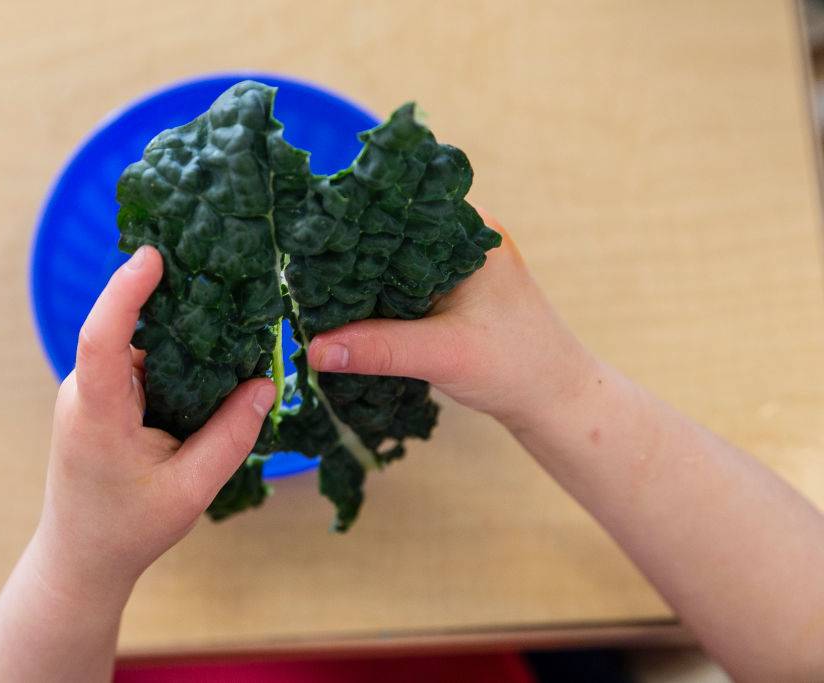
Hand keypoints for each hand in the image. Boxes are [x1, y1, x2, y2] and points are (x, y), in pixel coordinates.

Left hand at [31, 246, 274, 608]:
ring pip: (140, 347)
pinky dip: (176, 358)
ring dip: (182, 337)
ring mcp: (90, 393)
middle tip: (231, 281)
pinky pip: (141, 363)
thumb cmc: (129, 528)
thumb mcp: (192, 490)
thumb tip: (265, 383)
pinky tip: (212, 361)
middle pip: (130, 331)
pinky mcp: (102, 397)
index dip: (124, 293)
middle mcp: (86, 393)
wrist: (81, 556)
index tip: (153, 255)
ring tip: (234, 325)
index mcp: (98, 415)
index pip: (102, 339)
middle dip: (176, 304)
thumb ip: (231, 436)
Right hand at [307, 212, 595, 427]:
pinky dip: (376, 301)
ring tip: (315, 293)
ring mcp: (455, 267)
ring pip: (392, 265)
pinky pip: (400, 287)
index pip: (399, 209)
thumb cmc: (516, 366)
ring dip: (361, 281)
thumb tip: (314, 348)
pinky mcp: (449, 294)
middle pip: (390, 236)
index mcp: (469, 232)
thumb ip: (379, 348)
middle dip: (349, 255)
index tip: (311, 239)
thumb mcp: (443, 354)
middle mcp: (461, 239)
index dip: (353, 221)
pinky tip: (347, 315)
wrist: (555, 400)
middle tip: (301, 272)